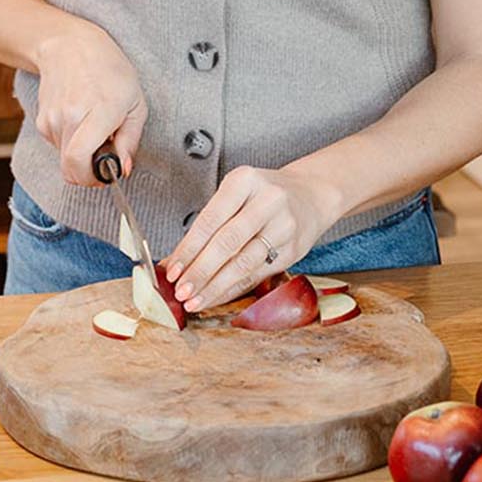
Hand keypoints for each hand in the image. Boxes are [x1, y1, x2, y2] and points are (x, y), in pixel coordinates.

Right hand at [33, 25, 147, 185]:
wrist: (70, 45)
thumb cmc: (109, 70)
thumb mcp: (135, 103)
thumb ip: (130, 140)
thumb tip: (123, 169)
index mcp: (99, 112)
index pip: (79, 162)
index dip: (92, 179)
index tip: (105, 174)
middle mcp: (70, 117)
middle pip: (70, 168)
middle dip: (89, 170)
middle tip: (104, 151)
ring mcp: (52, 118)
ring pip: (65, 158)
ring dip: (80, 152)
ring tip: (93, 125)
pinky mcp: (42, 120)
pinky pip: (58, 145)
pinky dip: (70, 140)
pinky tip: (79, 118)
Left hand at [162, 166, 336, 312]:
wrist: (310, 195)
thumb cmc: (261, 196)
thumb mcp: (235, 195)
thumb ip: (207, 226)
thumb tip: (174, 262)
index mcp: (245, 180)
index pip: (210, 219)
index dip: (189, 248)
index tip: (172, 270)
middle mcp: (267, 201)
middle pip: (227, 242)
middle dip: (200, 271)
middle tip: (181, 291)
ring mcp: (283, 226)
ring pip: (243, 263)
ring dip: (215, 286)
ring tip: (194, 300)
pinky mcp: (293, 250)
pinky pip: (257, 274)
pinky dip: (232, 289)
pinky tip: (216, 297)